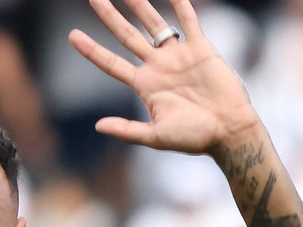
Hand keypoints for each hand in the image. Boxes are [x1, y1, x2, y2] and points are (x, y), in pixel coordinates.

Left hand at [69, 0, 261, 155]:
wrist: (230, 131)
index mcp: (145, 86)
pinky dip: (181, 6)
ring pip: (154, 24)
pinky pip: (189, 22)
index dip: (92, 50)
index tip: (72, 36)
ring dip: (140, 5)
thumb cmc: (194, 138)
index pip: (111, 63)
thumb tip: (98, 126)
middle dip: (110, 17)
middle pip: (127, 36)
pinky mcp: (201, 50)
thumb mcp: (156, 137)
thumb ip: (127, 130)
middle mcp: (158, 67)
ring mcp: (178, 56)